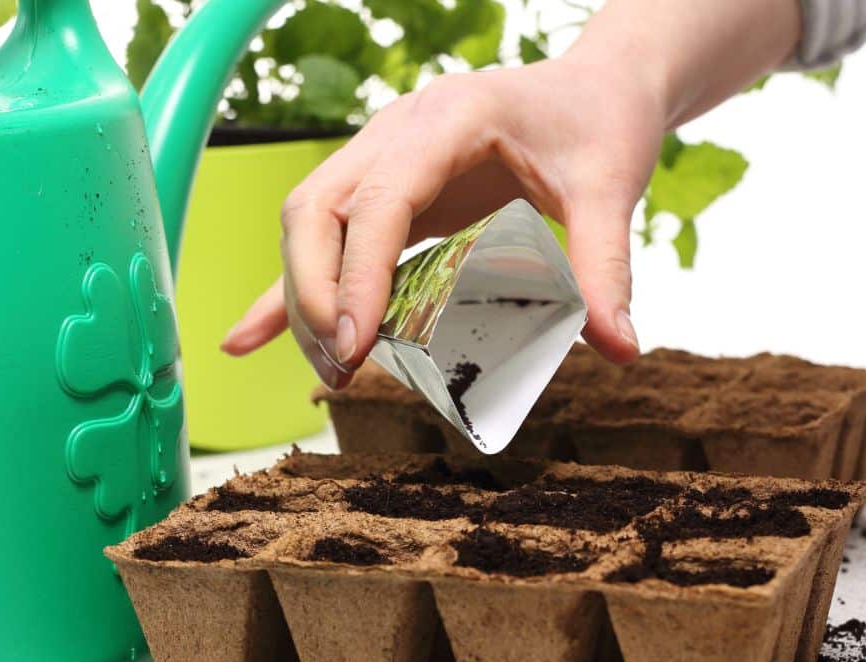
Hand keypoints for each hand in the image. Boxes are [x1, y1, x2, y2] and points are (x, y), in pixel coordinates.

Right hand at [221, 54, 660, 387]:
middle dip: (312, 290)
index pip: (379, 197)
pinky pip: (324, 237)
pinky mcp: (383, 187)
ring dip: (303, 298)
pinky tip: (248, 339)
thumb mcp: (610, 188)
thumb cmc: (598, 124)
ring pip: (307, 223)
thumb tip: (617, 349)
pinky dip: (287, 289)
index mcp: (448, 118)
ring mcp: (381, 156)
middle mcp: (398, 131)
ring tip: (331, 370)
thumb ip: (604, 266)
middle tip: (342, 363)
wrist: (594, 87)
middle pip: (316, 207)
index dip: (357, 272)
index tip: (356, 343)